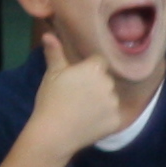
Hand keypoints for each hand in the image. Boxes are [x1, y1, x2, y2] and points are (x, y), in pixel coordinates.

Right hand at [25, 29, 121, 158]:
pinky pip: (113, 115)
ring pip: (110, 97)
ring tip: (83, 110)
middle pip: (106, 79)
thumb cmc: (51, 99)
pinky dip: (104, 118)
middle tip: (78, 94)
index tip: (78, 76)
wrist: (54, 132)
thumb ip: (54, 53)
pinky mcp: (117, 121)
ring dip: (102, 101)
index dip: (90, 67)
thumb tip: (48, 34)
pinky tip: (89, 121)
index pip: (100, 61)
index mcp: (94, 69)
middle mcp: (109, 84)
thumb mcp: (51, 74)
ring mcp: (114, 104)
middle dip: (96, 84)